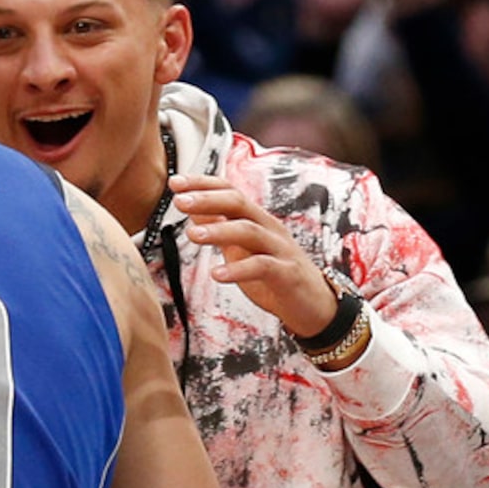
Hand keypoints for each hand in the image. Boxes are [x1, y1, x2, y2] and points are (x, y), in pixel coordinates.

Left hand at [170, 175, 338, 335]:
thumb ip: (221, 229)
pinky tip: (217, 275)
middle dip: (208, 199)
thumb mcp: (242, 250)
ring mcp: (280, 249)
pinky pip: (262, 266)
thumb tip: (193, 210)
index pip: (230, 192)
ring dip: (219, 231)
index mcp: (257, 220)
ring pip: (249, 231)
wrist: (313, 305)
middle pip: (239, 204)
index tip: (175, 182)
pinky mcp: (287, 274)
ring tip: (192, 235)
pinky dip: (239, 270)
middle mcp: (269, 228)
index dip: (204, 185)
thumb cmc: (274, 276)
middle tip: (180, 200)